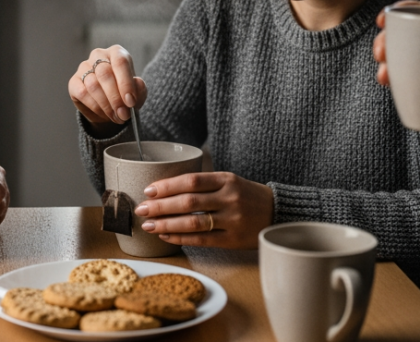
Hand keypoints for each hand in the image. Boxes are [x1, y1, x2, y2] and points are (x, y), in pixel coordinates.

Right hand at [68, 45, 147, 127]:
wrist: (109, 106)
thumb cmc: (124, 94)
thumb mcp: (137, 93)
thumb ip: (139, 88)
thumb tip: (137, 83)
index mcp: (117, 53)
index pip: (120, 62)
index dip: (126, 83)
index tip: (130, 102)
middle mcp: (99, 55)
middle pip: (105, 74)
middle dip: (115, 98)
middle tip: (123, 114)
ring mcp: (84, 67)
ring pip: (93, 85)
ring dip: (106, 105)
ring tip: (116, 116)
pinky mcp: (74, 81)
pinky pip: (83, 93)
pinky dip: (95, 107)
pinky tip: (104, 113)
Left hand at [135, 172, 272, 249]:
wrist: (277, 213)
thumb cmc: (247, 195)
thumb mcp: (231, 181)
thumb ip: (205, 184)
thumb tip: (167, 189)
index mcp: (227, 180)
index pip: (191, 181)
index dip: (168, 186)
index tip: (149, 190)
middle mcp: (229, 198)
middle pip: (188, 202)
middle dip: (161, 206)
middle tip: (142, 209)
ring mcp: (231, 220)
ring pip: (192, 222)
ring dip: (167, 224)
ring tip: (149, 225)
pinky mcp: (232, 239)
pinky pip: (201, 239)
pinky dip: (181, 238)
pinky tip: (166, 236)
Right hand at [373, 0, 419, 173]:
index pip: (419, 10)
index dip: (400, 11)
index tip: (385, 19)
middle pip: (401, 33)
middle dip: (384, 40)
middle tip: (381, 53)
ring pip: (397, 54)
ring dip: (385, 61)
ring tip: (384, 76)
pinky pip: (401, 75)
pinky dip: (392, 78)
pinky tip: (388, 84)